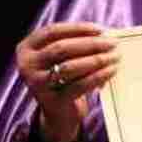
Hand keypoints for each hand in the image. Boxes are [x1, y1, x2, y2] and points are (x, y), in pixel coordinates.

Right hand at [15, 22, 118, 141]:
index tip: (100, 29)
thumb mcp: (61, 58)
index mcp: (27, 48)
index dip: (77, 28)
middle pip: (61, 48)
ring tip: (114, 56)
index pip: (52, 31)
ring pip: (70, 66)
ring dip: (96, 59)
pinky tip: (111, 71)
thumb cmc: (64, 77)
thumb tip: (104, 34)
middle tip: (112, 43)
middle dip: (90, 44)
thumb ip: (74, 44)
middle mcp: (27, 65)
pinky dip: (98, 76)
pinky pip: (79, 85)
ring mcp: (37, 84)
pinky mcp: (51, 100)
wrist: (58, 112)